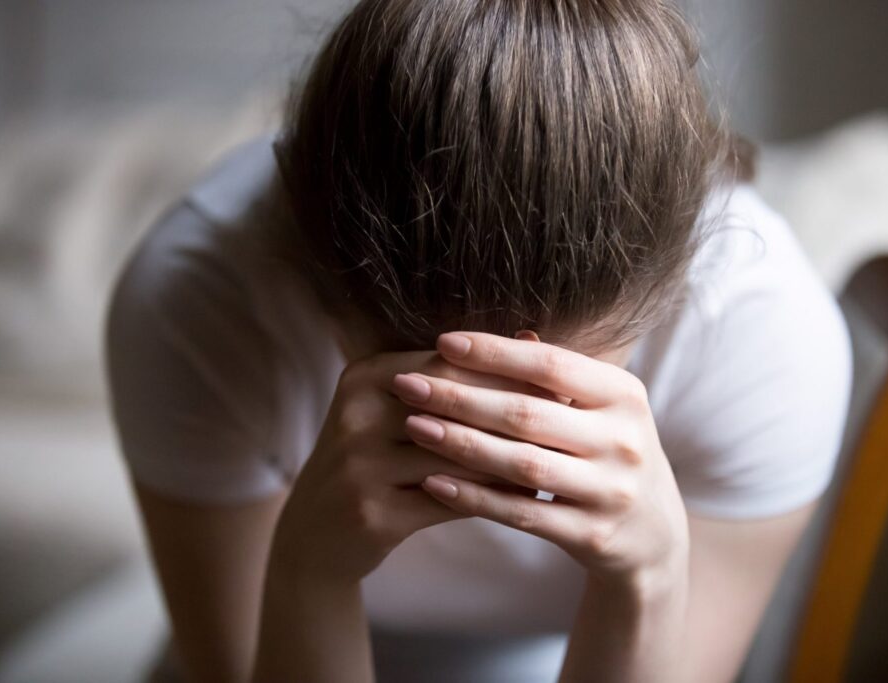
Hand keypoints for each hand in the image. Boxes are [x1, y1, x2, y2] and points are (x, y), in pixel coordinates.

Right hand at [269, 348, 548, 585]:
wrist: (316, 532)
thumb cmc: (376, 459)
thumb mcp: (398, 409)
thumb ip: (456, 378)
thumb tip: (532, 338)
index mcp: (366, 376)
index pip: (450, 364)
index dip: (508, 373)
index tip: (561, 381)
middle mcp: (356, 414)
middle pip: (454, 407)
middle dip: (517, 414)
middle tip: (571, 421)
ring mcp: (360, 465)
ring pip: (458, 456)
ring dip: (513, 460)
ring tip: (561, 459)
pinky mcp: (372, 513)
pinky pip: (452, 500)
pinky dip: (495, 498)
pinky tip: (530, 499)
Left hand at [391, 331, 690, 590]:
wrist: (653, 530)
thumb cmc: (608, 450)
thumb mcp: (600, 406)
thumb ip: (556, 376)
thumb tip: (502, 334)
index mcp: (624, 394)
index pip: (551, 364)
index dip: (495, 352)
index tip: (442, 342)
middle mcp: (622, 440)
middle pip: (528, 413)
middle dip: (460, 396)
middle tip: (408, 385)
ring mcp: (610, 490)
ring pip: (522, 464)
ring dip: (460, 444)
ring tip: (413, 425)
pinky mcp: (592, 534)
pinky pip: (522, 512)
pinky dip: (474, 497)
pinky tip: (433, 481)